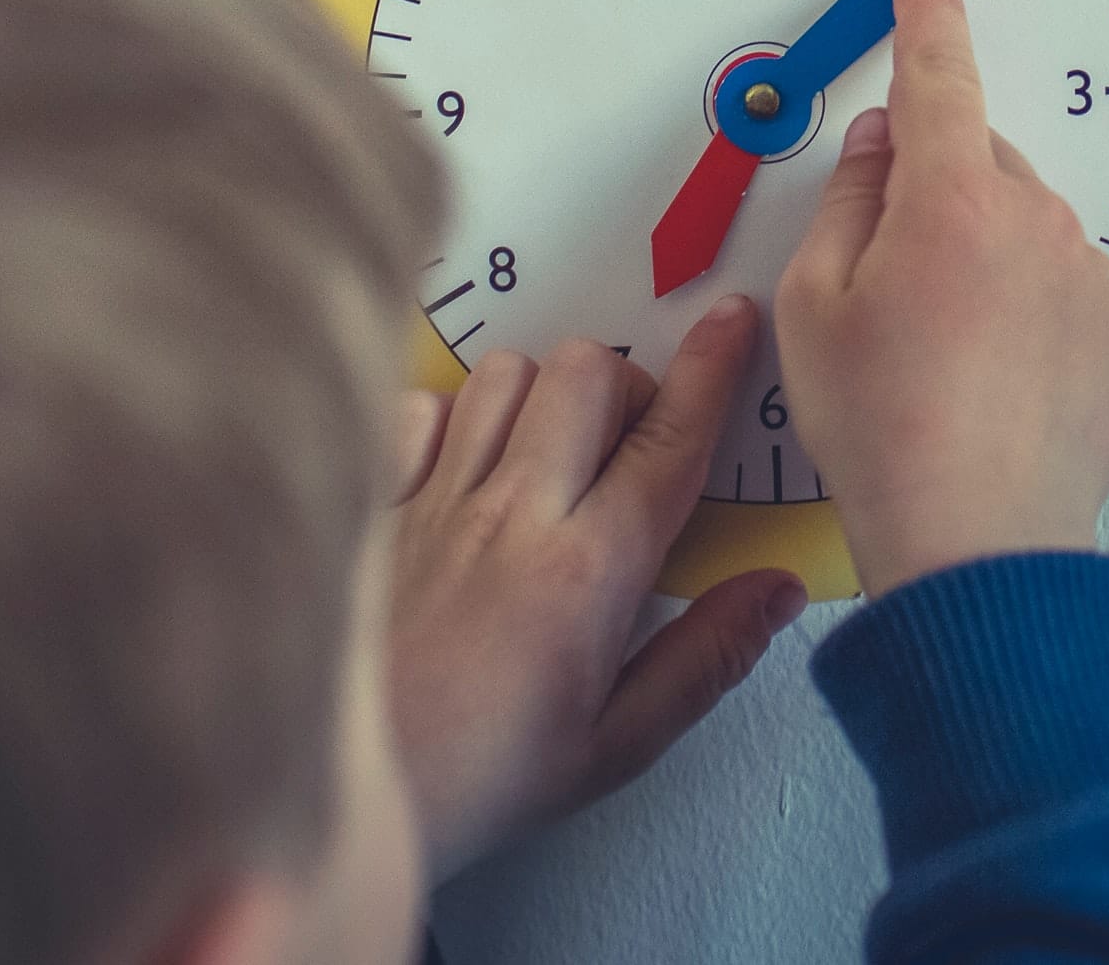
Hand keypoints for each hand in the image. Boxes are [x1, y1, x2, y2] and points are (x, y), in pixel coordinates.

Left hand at [382, 299, 805, 881]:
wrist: (330, 790)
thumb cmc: (479, 780)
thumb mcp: (615, 747)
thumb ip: (705, 659)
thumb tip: (778, 588)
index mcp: (587, 572)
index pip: (669, 439)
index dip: (713, 367)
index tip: (734, 318)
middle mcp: (512, 513)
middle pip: (588, 371)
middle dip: (627, 385)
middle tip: (628, 446)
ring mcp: (433, 499)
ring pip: (506, 372)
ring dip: (542, 395)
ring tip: (546, 454)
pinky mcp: (372, 502)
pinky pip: (421, 406)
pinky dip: (451, 418)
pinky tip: (462, 470)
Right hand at [774, 0, 1108, 595]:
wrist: (979, 542)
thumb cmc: (885, 432)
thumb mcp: (813, 307)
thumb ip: (848, 203)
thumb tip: (880, 145)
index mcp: (951, 201)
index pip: (939, 74)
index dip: (928, 21)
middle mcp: (1036, 221)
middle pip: (977, 162)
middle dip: (935, 192)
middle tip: (889, 284)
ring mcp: (1089, 277)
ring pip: (1023, 227)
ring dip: (984, 257)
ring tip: (941, 354)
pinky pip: (1065, 288)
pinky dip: (1029, 310)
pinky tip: (991, 377)